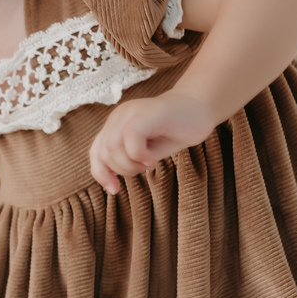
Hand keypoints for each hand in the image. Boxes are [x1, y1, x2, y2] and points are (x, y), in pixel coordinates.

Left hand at [88, 91, 213, 193]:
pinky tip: (153, 159)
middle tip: (145, 168)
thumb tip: (111, 183)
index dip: (101, 174)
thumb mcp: (147, 151)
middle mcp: (119, 117)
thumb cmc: (176, 131)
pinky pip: (130, 138)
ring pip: (113, 147)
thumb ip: (127, 161)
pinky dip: (139, 155)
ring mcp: (131, 113)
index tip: (115, 190)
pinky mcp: (145, 114)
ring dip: (131, 164)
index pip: (95, 152)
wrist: (200, 108)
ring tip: (150, 163)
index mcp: (115, 125)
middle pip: (103, 153)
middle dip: (122, 170)